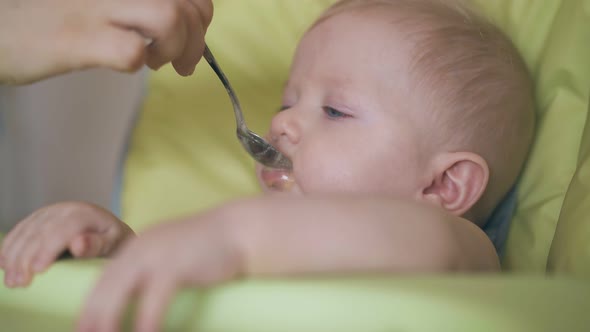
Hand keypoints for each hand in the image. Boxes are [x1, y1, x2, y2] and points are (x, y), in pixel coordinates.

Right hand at [0, 0, 212, 83]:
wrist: (0, 28)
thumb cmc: (55, 14)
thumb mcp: (108, 1)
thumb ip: (145, 5)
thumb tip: (191, 23)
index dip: (200, 12)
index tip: (191, 35)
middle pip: (188, 3)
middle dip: (196, 40)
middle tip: (181, 63)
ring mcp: (96, 6)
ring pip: (170, 17)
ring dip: (175, 49)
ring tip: (156, 62)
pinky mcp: (77, 37)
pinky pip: (130, 51)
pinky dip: (138, 63)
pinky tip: (123, 63)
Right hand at [0, 201, 133, 287]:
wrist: (111, 230)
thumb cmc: (115, 241)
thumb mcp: (114, 243)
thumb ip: (97, 244)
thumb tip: (78, 245)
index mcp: (85, 213)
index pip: (62, 229)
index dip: (47, 249)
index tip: (37, 271)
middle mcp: (65, 209)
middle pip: (39, 232)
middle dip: (26, 258)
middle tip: (19, 284)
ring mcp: (50, 212)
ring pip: (26, 232)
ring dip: (13, 256)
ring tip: (11, 281)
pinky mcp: (39, 218)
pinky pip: (20, 230)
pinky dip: (9, 247)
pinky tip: (2, 264)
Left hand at [77, 213, 240, 331]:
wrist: (240, 230)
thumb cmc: (210, 248)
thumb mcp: (172, 256)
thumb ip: (153, 272)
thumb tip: (141, 297)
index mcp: (135, 248)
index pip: (101, 282)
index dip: (88, 309)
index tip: (83, 330)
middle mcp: (138, 249)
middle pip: (103, 290)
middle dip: (91, 319)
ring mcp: (155, 255)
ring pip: (118, 294)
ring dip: (109, 323)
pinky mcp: (175, 265)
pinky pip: (152, 300)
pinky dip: (145, 322)